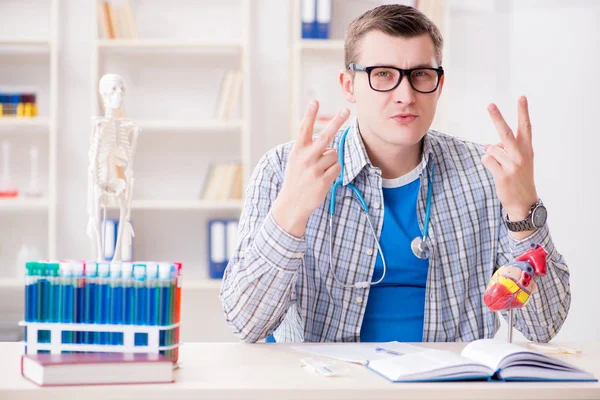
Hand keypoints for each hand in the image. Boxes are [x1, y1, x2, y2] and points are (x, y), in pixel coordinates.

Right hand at [272, 101, 349, 236]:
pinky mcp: (323, 180)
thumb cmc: (296, 179)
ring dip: (331, 160)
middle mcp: (305, 158)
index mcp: (297, 151)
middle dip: (336, 122)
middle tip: (346, 110)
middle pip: (325, 136)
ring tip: (321, 169)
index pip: (304, 129)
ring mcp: (314, 169)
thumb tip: (329, 144)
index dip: (310, 115)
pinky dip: (334, 170)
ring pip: (334, 154)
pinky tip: (324, 177)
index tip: (315, 101)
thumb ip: (308, 150)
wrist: (292, 204)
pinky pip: (337, 167)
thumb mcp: (295, 161)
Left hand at [482, 96, 538, 223]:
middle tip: (490, 105)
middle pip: (506, 133)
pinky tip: (496, 171)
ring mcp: (512, 165)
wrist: (523, 202)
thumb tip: (488, 146)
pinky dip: (487, 163)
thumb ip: (505, 150)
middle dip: (497, 118)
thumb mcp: (518, 161)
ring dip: (491, 155)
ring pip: (491, 149)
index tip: (522, 97)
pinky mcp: (503, 175)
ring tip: (501, 167)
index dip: (523, 112)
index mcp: (527, 149)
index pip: (526, 127)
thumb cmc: (519, 178)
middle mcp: (521, 155)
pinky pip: (486, 160)